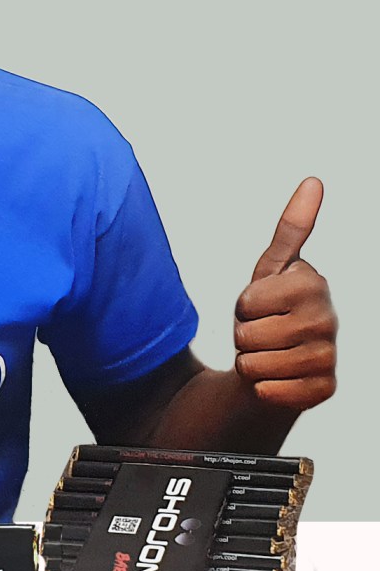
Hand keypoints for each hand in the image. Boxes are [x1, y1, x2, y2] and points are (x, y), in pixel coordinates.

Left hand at [233, 177, 336, 409]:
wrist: (276, 363)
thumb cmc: (270, 312)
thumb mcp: (272, 269)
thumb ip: (292, 227)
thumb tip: (315, 180)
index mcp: (313, 283)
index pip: (246, 301)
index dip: (241, 306)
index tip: (259, 303)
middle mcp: (328, 318)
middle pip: (246, 333)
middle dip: (242, 335)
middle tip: (260, 332)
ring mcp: (329, 356)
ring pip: (253, 363)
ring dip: (250, 362)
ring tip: (267, 354)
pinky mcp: (323, 390)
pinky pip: (268, 390)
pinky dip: (261, 388)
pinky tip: (276, 379)